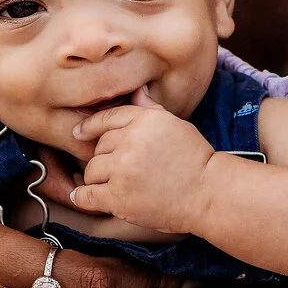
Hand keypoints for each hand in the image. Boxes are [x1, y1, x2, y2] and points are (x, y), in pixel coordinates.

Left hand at [69, 90, 218, 233]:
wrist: (208, 193)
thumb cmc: (195, 159)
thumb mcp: (175, 124)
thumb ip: (150, 109)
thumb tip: (137, 90)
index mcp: (144, 120)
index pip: (107, 118)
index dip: (90, 126)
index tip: (79, 132)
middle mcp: (130, 141)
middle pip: (98, 147)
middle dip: (104, 158)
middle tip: (118, 169)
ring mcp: (122, 169)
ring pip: (91, 170)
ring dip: (97, 179)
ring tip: (111, 184)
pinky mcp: (118, 197)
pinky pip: (88, 195)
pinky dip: (82, 197)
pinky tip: (81, 197)